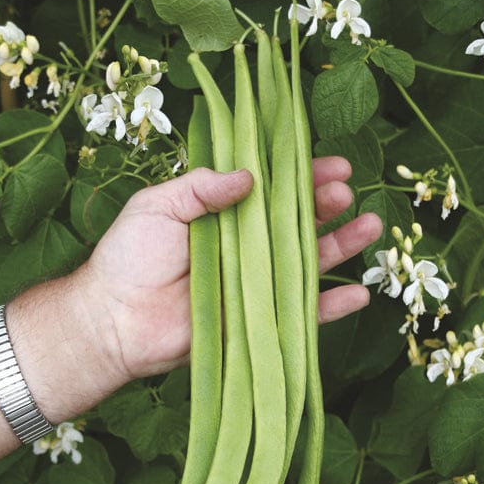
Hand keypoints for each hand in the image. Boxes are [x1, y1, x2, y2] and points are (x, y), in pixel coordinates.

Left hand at [81, 156, 381, 380]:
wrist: (114, 321)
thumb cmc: (129, 258)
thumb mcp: (158, 205)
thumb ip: (201, 185)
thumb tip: (250, 175)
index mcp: (224, 215)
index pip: (271, 190)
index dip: (302, 176)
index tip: (334, 162)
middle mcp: (245, 248)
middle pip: (295, 224)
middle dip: (325, 206)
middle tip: (348, 192)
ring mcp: (254, 285)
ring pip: (306, 263)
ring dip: (341, 246)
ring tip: (369, 226)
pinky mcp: (257, 321)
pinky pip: (301, 315)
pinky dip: (331, 306)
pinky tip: (360, 293)